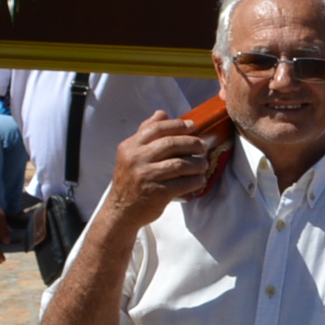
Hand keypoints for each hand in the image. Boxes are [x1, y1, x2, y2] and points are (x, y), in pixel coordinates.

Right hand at [104, 115, 219, 227]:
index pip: (156, 128)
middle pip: (170, 144)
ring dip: (197, 164)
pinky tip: (199, 179)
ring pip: (180, 164)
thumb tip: (162, 113)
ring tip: (203, 164)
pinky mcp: (157, 193)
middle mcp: (136, 159)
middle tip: (203, 146)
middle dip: (192, 143)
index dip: (177, 125)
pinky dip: (195, 180)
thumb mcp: (131, 155)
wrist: (121, 211)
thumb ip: (145, 133)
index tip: (192, 125)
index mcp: (130, 147)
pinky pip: (183, 183)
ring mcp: (146, 176)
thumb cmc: (130, 180)